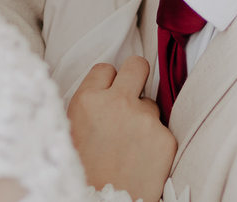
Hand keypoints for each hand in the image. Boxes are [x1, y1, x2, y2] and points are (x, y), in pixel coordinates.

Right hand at [68, 56, 175, 201]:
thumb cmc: (83, 172)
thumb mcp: (71, 130)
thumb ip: (89, 104)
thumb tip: (105, 88)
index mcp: (87, 100)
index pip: (106, 68)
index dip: (109, 82)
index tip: (110, 93)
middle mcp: (117, 104)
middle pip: (137, 65)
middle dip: (136, 75)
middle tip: (133, 92)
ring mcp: (144, 120)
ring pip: (151, 103)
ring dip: (144, 118)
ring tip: (130, 145)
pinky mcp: (165, 139)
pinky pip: (163, 129)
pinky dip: (155, 142)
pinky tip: (142, 159)